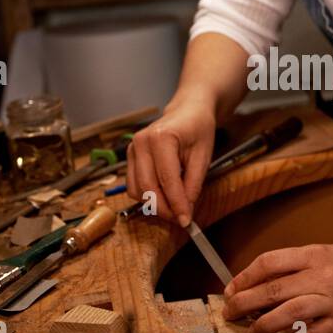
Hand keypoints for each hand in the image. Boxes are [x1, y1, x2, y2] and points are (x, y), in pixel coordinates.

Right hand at [125, 97, 215, 225]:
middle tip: (180, 218)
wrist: (187, 112)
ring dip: (155, 204)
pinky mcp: (129, 156)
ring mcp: (132, 149)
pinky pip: (133, 185)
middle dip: (164, 208)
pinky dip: (147, 196)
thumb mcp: (203, 156)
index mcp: (162, 138)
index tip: (186, 221)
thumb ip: (193, 184)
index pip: (167, 180)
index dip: (176, 204)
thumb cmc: (198, 129)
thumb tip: (185, 211)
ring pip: (137, 190)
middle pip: (147, 187)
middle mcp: (141, 142)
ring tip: (174, 207)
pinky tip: (164, 195)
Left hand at [222, 234, 332, 332]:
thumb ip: (295, 268)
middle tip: (229, 312)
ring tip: (249, 331)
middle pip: (273, 290)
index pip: (270, 263)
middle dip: (244, 303)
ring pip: (288, 314)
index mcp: (315, 254)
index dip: (244, 277)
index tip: (231, 289)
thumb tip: (257, 289)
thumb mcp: (325, 253)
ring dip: (261, 325)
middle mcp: (323, 276)